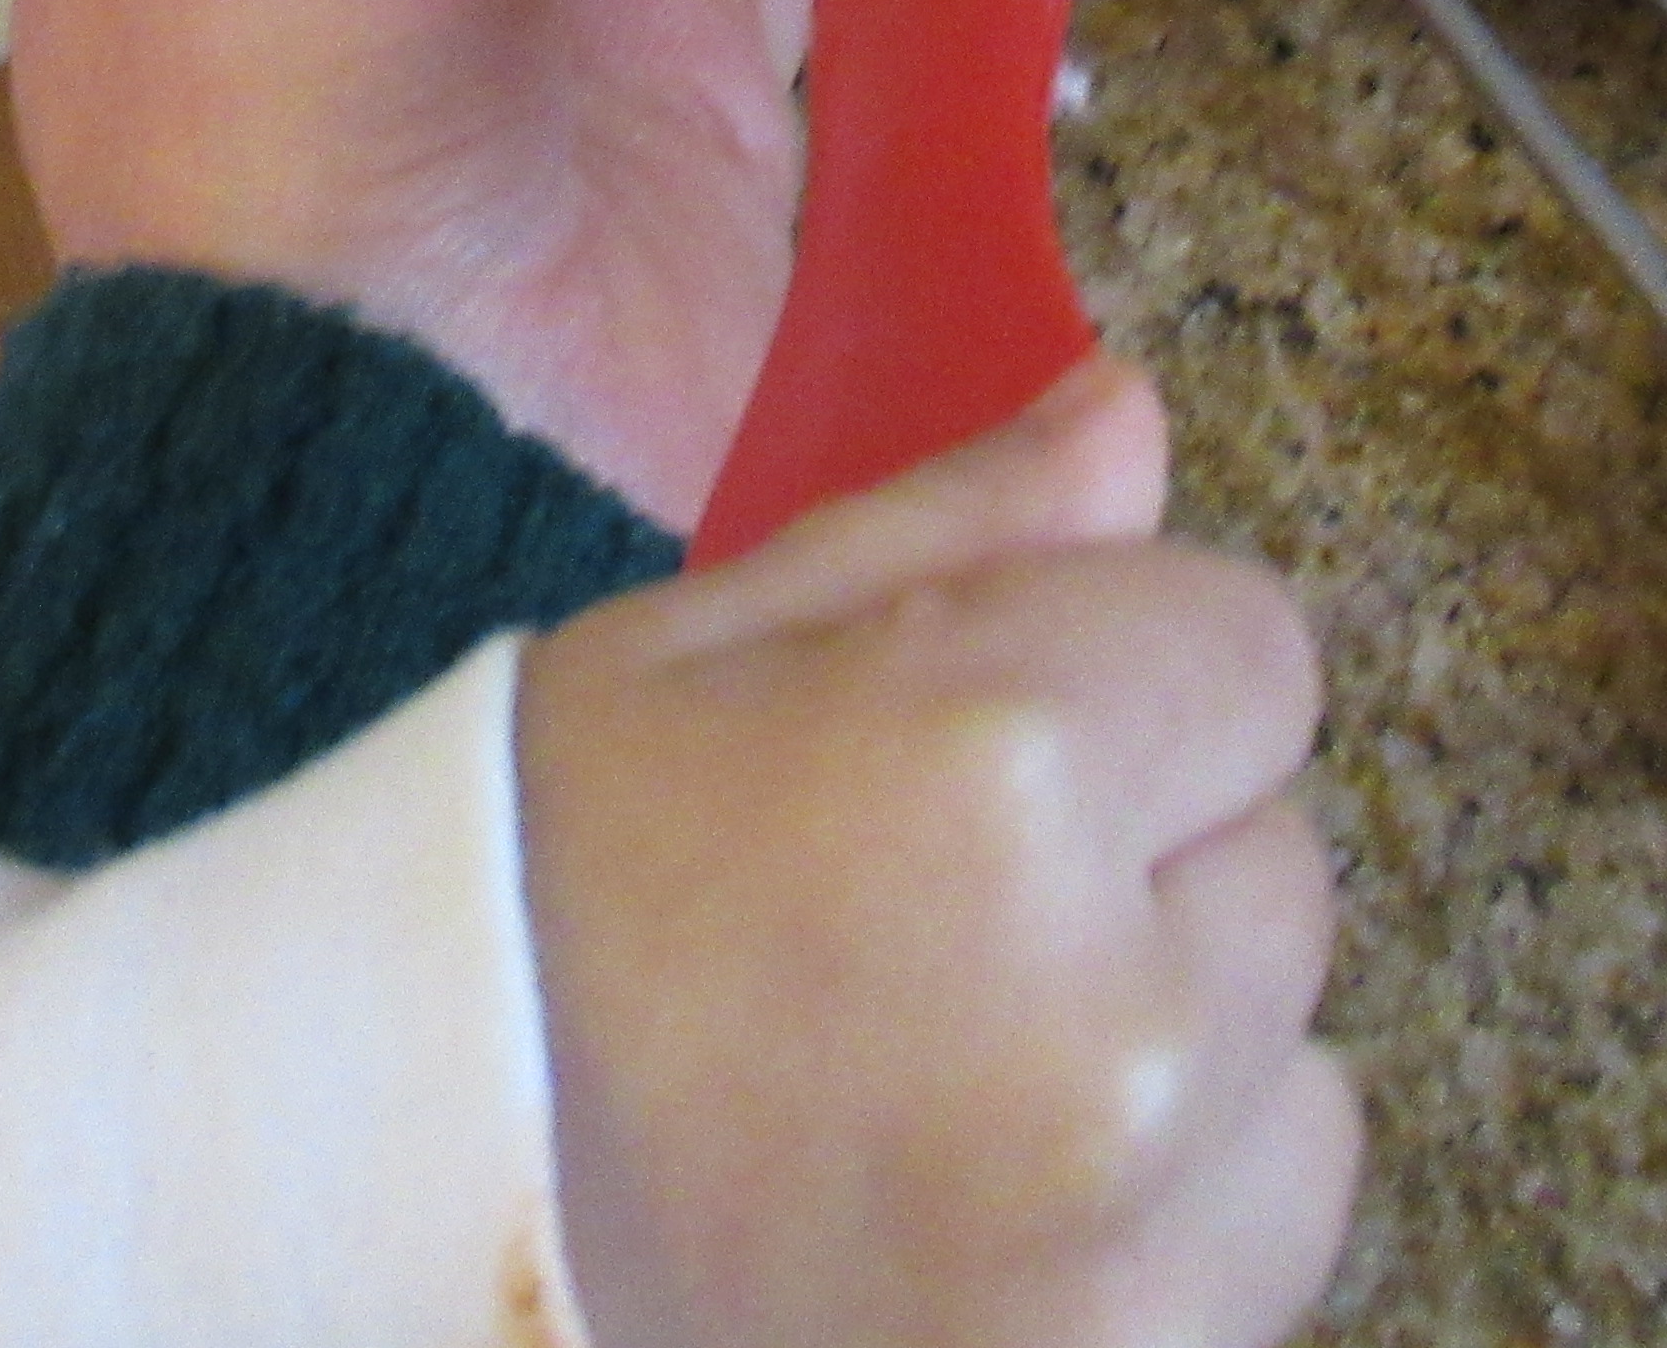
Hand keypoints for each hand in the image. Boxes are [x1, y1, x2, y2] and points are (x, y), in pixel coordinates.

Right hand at [521, 359, 1360, 1347]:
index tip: (983, 738)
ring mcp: (1141, 1251)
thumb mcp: (691, 656)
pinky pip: (1258, 1251)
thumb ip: (954, 533)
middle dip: (1142, 867)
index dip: (1120, 674)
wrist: (373, 1209)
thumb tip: (1131, 415)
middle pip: (1278, 865)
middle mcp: (1116, 1025)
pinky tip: (971, 1205)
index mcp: (1001, 775)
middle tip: (919, 923)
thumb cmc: (510, 918)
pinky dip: (1158, 1230)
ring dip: (1171, 1060)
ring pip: (1293, 1073)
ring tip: (942, 1077)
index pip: (1253, 650)